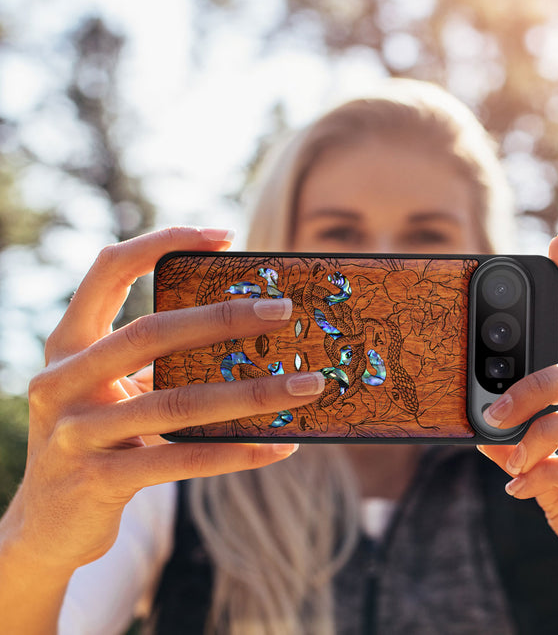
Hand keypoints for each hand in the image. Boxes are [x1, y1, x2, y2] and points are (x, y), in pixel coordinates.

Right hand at [3, 227, 324, 574]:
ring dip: (252, 394)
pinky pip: (182, 460)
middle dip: (224, 318)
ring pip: (177, 403)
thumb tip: (248, 335)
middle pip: (151, 332)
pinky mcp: (98, 481)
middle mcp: (62, 381)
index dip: (162, 242)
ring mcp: (76, 433)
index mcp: (69, 344)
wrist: (46, 525)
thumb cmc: (98, 439)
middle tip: (284, 310)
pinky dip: (237, 452)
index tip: (224, 235)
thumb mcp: (113, 390)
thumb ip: (156, 361)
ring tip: (307, 385)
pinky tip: (281, 445)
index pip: (108, 269)